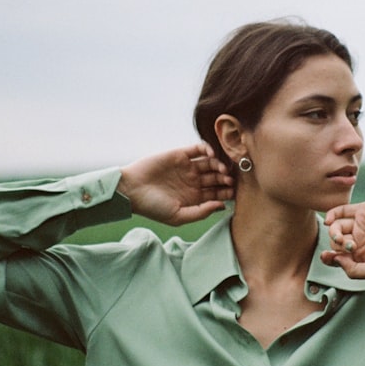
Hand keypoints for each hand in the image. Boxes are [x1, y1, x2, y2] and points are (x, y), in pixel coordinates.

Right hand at [118, 143, 234, 225]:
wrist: (131, 190)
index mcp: (195, 197)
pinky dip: (208, 149)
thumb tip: (222, 205)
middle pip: (217, 177)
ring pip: (211, 163)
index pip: (217, 193)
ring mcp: (187, 167)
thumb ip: (201, 212)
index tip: (233, 193)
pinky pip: (198, 149)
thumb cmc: (152, 207)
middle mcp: (193, 182)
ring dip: (219, 165)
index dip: (227, 192)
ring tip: (222, 170)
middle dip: (226, 178)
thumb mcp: (178, 216)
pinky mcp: (180, 154)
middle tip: (230, 180)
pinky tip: (212, 156)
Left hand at [321, 200, 364, 278]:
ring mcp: (361, 225)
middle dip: (335, 245)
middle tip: (348, 246)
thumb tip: (337, 260)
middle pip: (336, 243)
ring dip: (333, 232)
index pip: (340, 258)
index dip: (330, 258)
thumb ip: (355, 271)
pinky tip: (329, 220)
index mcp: (363, 257)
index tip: (327, 257)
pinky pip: (342, 211)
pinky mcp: (363, 210)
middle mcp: (361, 241)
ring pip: (337, 227)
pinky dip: (332, 214)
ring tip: (341, 236)